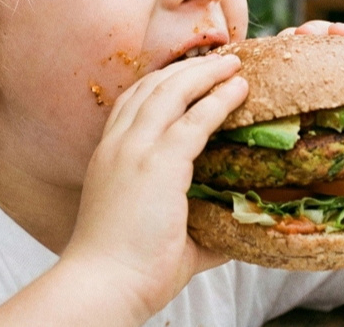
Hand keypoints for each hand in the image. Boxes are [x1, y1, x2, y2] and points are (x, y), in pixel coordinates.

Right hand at [61, 53, 247, 321]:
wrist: (105, 285)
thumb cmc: (130, 271)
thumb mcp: (159, 233)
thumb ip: (197, 225)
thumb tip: (233, 226)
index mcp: (109, 157)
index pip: (132, 104)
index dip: (162, 84)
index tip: (189, 75)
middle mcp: (118, 146)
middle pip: (151, 87)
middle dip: (187, 69)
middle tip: (219, 60)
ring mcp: (136, 150)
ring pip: (172, 91)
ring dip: (205, 74)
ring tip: (233, 64)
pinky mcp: (159, 163)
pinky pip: (195, 119)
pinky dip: (219, 100)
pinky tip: (238, 90)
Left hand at [280, 21, 343, 169]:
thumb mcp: (332, 149)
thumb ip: (306, 135)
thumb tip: (258, 135)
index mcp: (339, 90)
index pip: (314, 58)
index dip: (294, 46)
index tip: (275, 43)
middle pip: (340, 45)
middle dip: (318, 33)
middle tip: (299, 33)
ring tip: (334, 31)